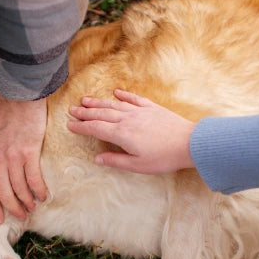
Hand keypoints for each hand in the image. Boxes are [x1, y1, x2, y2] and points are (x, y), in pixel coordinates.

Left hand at [0, 94, 47, 222]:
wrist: (19, 94)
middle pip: (3, 193)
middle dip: (12, 209)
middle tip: (19, 217)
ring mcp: (14, 157)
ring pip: (19, 188)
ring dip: (26, 202)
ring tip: (31, 208)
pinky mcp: (29, 152)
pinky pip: (34, 178)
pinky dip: (39, 190)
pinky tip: (43, 196)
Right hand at [67, 89, 195, 173]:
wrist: (189, 143)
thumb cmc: (164, 158)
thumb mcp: (138, 165)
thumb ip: (116, 161)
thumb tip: (97, 159)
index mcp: (122, 135)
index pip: (96, 129)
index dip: (81, 127)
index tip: (70, 125)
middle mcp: (127, 120)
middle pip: (101, 114)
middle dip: (85, 112)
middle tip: (72, 110)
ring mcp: (139, 112)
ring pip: (114, 104)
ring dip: (99, 102)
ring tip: (86, 100)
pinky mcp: (152, 108)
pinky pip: (133, 99)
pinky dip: (123, 95)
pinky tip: (116, 92)